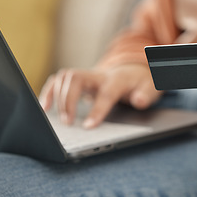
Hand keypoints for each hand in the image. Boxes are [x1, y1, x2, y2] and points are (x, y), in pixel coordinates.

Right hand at [39, 64, 161, 128]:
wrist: (134, 70)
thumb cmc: (141, 82)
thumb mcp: (151, 89)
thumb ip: (146, 95)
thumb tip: (139, 101)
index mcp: (118, 79)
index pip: (106, 93)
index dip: (97, 109)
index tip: (88, 127)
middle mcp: (99, 74)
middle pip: (77, 78)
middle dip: (69, 100)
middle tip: (69, 123)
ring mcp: (87, 75)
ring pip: (65, 77)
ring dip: (58, 97)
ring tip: (60, 119)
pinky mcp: (79, 79)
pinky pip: (59, 80)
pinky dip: (49, 92)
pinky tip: (45, 107)